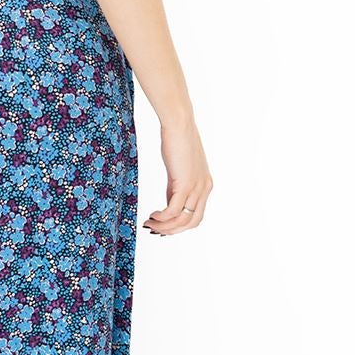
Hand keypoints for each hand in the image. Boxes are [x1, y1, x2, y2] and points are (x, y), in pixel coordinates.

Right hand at [145, 119, 212, 234]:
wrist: (179, 124)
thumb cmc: (176, 142)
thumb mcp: (178, 170)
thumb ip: (175, 188)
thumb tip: (168, 205)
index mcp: (205, 186)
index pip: (196, 216)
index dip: (179, 226)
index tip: (162, 227)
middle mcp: (205, 189)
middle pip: (192, 223)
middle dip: (172, 230)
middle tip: (154, 229)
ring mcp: (197, 187)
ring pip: (183, 220)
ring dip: (165, 226)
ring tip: (149, 223)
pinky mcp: (185, 183)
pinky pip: (174, 210)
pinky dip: (162, 217)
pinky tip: (152, 215)